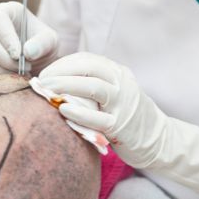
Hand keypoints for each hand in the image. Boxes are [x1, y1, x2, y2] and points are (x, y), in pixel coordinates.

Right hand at [0, 1, 59, 79]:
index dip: (5, 37)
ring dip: (1, 71)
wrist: (35, 60)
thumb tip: (27, 52)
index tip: (18, 55)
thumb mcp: (49, 40)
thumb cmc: (41, 45)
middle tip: (25, 70)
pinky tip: (6, 84)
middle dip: (6, 60)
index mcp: (5, 11)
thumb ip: (42, 43)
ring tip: (20, 76)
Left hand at [37, 52, 198, 195]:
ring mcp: (123, 104)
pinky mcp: (121, 126)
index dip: (63, 63)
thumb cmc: (125, 115)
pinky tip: (63, 110)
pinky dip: (79, 112)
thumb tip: (55, 80)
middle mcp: (122, 83)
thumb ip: (92, 83)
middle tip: (42, 80)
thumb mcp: (114, 92)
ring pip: (93, 87)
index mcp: (118, 72)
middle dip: (62, 71)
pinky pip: (98, 117)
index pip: (88, 59)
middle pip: (89, 68)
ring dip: (67, 86)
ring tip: (47, 90)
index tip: (45, 71)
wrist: (157, 139)